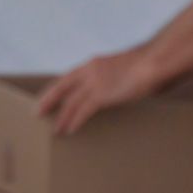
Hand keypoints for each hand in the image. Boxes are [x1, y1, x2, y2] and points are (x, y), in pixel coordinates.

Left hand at [33, 47, 159, 134]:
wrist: (155, 62)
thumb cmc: (147, 65)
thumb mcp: (123, 67)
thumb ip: (113, 76)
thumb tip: (116, 85)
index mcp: (93, 63)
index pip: (67, 77)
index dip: (55, 89)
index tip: (47, 97)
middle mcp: (89, 71)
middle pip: (60, 88)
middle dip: (47, 101)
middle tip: (37, 112)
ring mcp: (94, 83)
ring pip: (69, 103)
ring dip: (61, 118)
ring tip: (55, 130)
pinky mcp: (102, 95)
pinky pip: (82, 111)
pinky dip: (74, 121)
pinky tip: (69, 130)